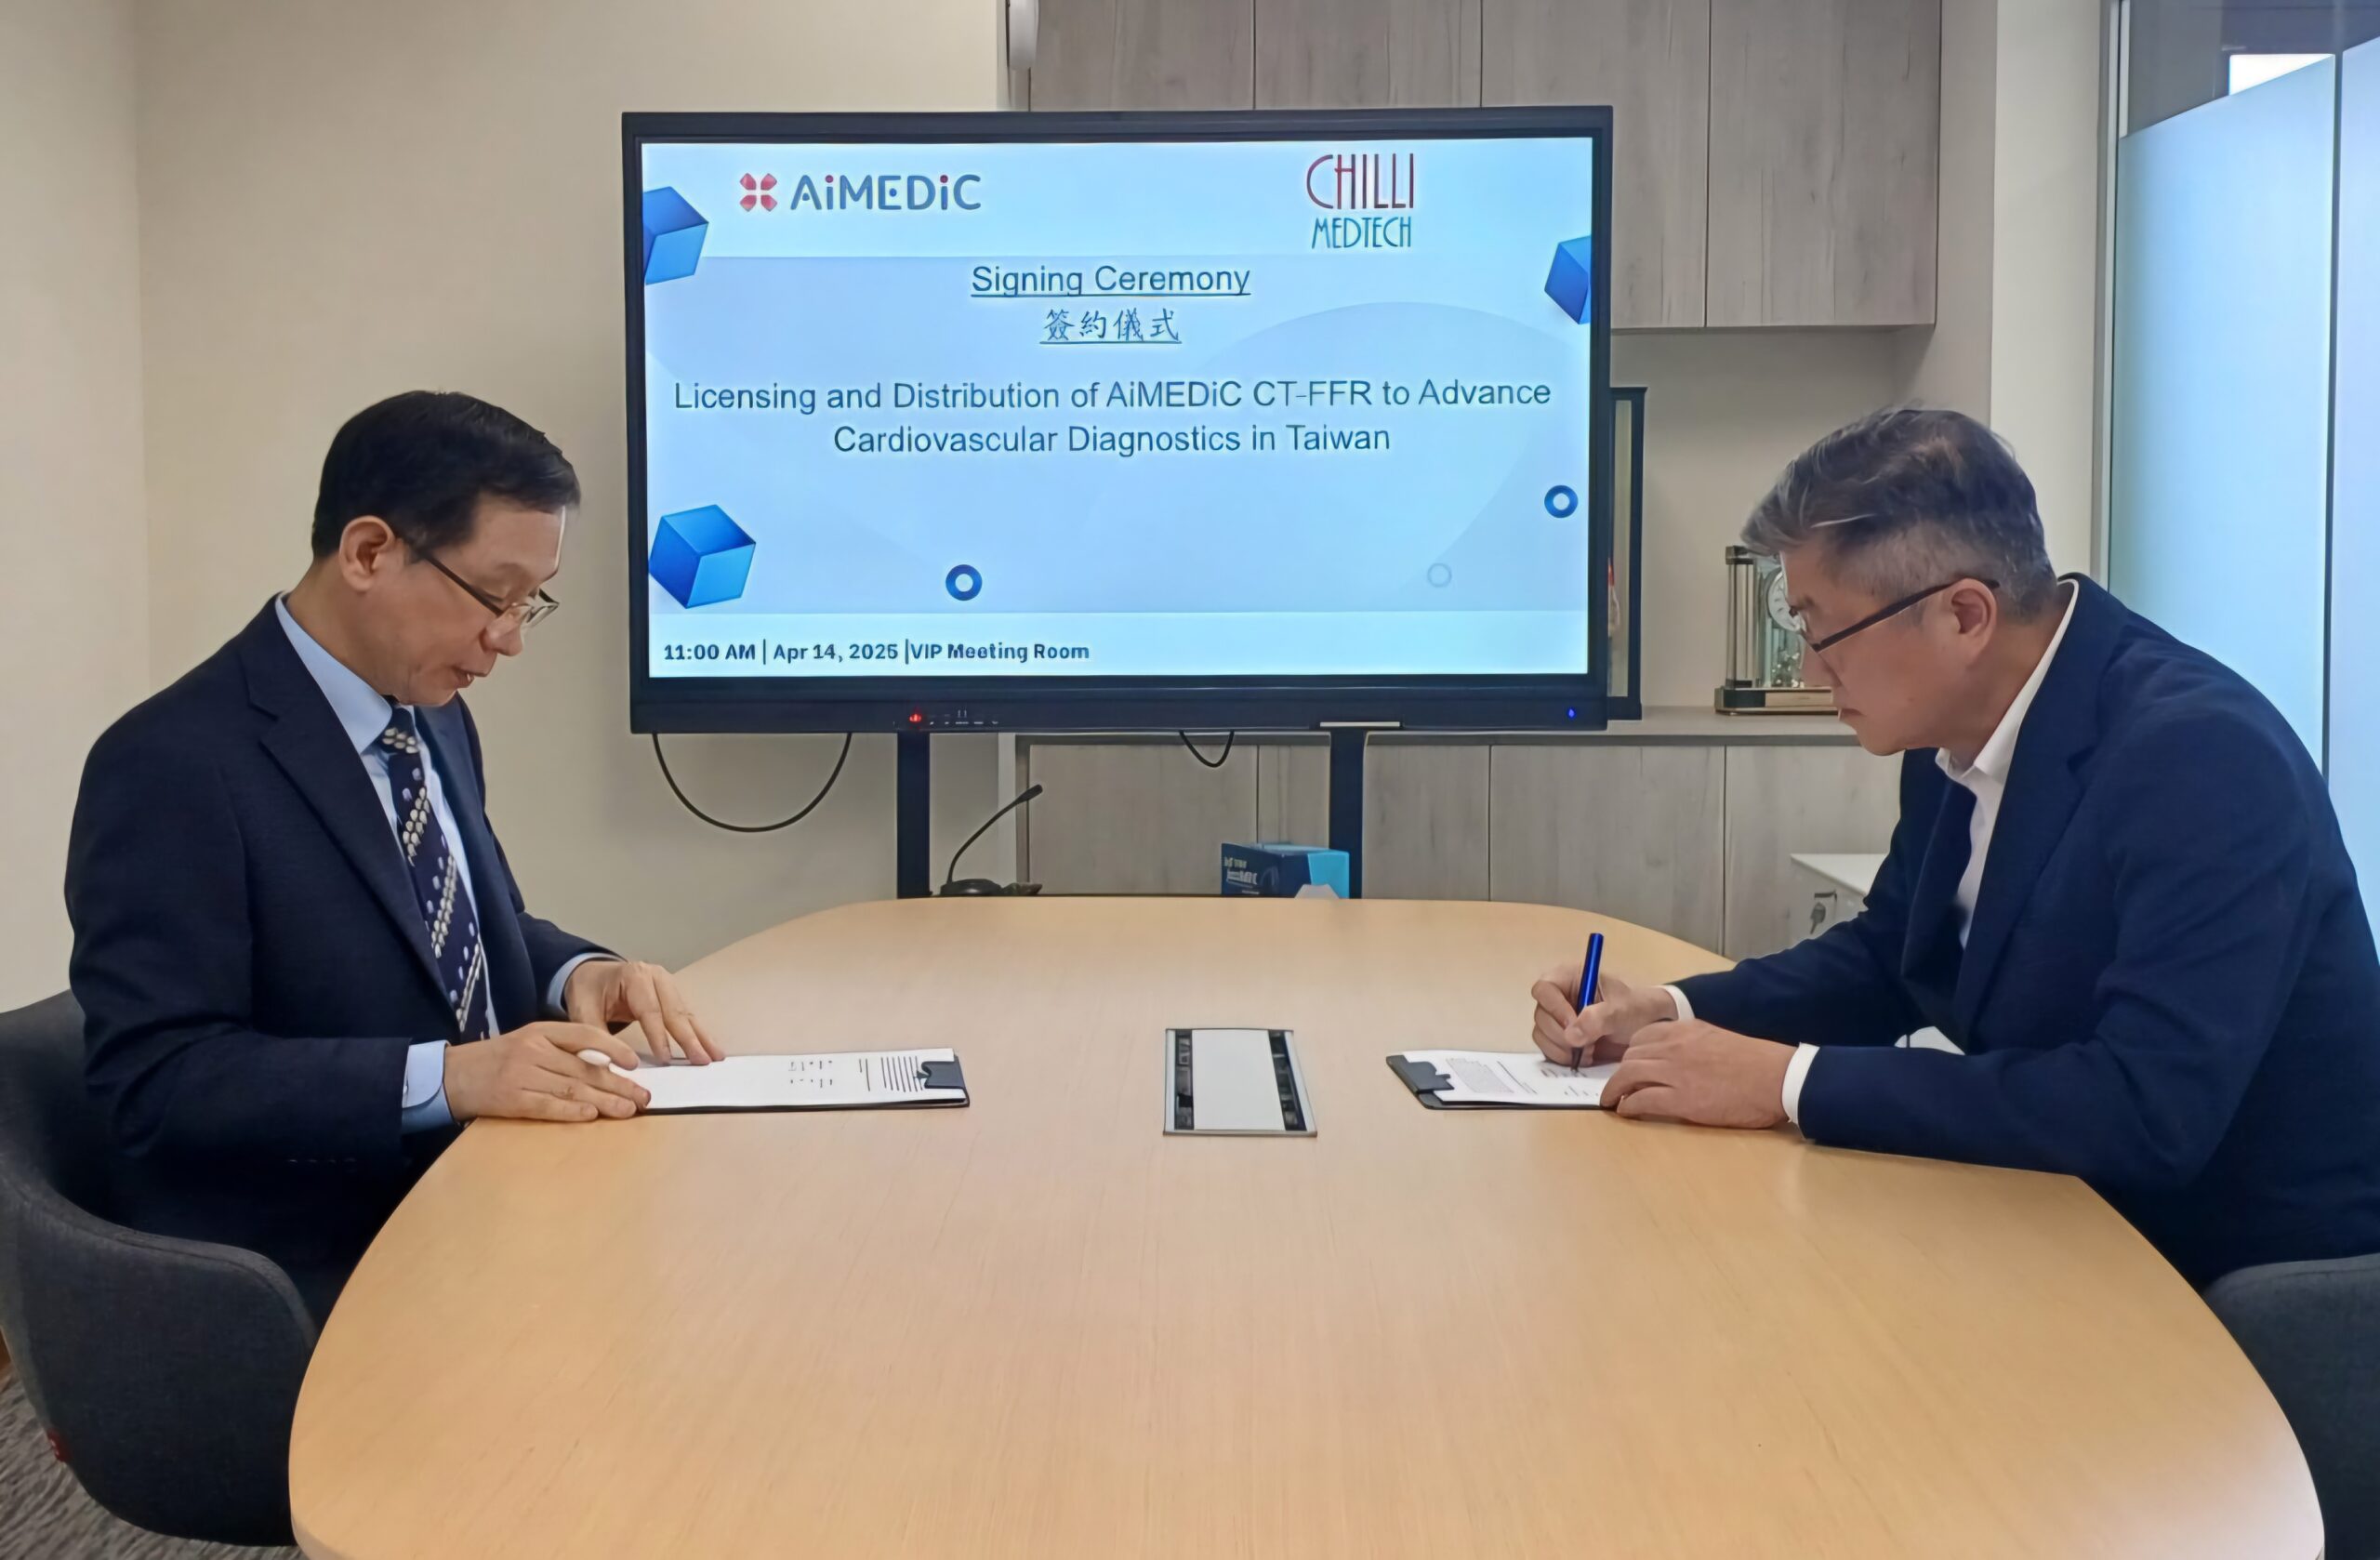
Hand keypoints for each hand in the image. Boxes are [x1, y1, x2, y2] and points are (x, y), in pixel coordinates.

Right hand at [443, 1022, 650, 1122]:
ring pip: (573, 1088)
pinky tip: (592, 1116)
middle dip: (619, 1084)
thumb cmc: (496, 1059)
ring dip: (605, 1102)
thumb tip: (605, 1067)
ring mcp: (522, 1074)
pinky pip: (548, 1106)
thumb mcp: (528, 1041)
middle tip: (644, 1097)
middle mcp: (534, 1050)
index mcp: (541, 1031)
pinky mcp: (512, 1099)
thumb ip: (562, 1049)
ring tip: (630, 1110)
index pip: (586, 1035)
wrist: (451, 1075)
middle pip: (585, 1068)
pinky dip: (572, 1111)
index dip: (614, 1048)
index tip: (635, 1064)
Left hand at [564, 959, 723, 1063]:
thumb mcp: (582, 1009)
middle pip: (675, 1011)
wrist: (591, 973)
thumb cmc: (588, 990)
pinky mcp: (673, 995)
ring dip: (701, 1037)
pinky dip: (699, 1033)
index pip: (650, 1009)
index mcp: (634, 976)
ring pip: (686, 1013)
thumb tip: (607, 1063)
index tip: (666, 1059)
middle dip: (689, 1038)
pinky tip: (711, 1048)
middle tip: (701, 1061)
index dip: (658, 1036)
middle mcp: (656, 977)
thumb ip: (594, 1035)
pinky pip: (687, 1015)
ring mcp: (668, 985)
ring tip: (715, 1057)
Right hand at [1529, 962, 1677, 1067]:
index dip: (1554, 1008)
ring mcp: (1557, 1019)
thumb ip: (1598, 1018)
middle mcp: (1558, 997)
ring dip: (1562, 1049)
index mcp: (1570, 978)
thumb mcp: (1622, 1010)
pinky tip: (1586, 1056)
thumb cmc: (1636, 1008)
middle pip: (1541, 1016)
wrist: (1646, 1026)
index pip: (1544, 989)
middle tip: (1586, 1044)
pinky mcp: (1559, 1038)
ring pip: (1541, 1035)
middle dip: (1561, 1034)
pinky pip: (1548, 1050)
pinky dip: (1564, 1057)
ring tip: (1590, 1051)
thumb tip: (1571, 1036)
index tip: (1573, 1024)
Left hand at [1599, 1020, 1793, 1128]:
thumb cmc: (1754, 1062)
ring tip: (1612, 1100)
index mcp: (1684, 1029)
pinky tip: (1625, 1111)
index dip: (1631, 1053)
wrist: (1776, 1077)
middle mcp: (1673, 1047)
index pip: (1642, 1036)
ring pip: (1628, 1075)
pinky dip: (1628, 1106)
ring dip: (1615, 1089)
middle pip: (1630, 1056)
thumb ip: (1692, 1044)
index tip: (1630, 1064)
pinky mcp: (1680, 1099)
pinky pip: (1641, 1100)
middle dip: (1620, 1072)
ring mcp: (1674, 1072)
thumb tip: (1677, 1058)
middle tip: (1617, 1085)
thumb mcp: (1716, 1039)